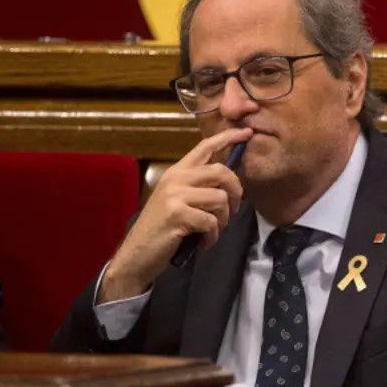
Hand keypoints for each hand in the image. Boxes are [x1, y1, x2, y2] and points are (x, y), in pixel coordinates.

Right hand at [98, 127, 252, 301]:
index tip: (247, 132)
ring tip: (211, 230)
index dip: (228, 138)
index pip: (204, 147)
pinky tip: (203, 242)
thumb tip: (230, 181)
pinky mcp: (178, 214)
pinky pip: (212, 222)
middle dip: (236, 192)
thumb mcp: (179, 201)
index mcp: (177, 172)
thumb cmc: (163, 228)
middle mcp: (175, 178)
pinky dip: (213, 236)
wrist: (138, 253)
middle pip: (221, 172)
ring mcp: (175, 195)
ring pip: (220, 199)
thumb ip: (199, 187)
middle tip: (233, 210)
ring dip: (223, 220)